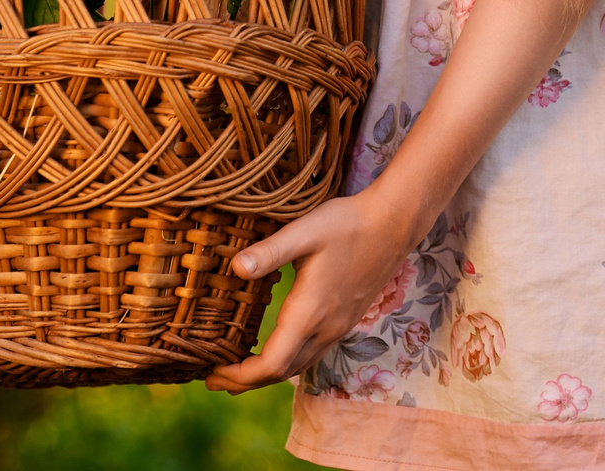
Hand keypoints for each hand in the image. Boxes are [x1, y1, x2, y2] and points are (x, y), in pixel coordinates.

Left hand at [203, 188, 421, 393]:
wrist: (392, 223)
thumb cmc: (346, 224)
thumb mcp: (304, 232)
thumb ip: (269, 252)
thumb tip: (234, 268)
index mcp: (310, 313)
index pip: (272, 364)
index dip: (241, 375)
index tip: (212, 372)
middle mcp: (325, 329)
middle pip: (282, 373)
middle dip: (245, 381)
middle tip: (212, 378)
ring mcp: (338, 327)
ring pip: (298, 366)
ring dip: (265, 374)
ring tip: (236, 371)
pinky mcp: (344, 320)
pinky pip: (310, 354)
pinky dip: (285, 362)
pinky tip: (273, 349)